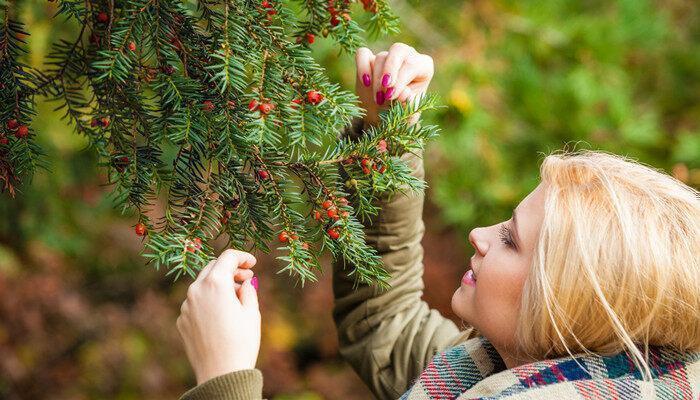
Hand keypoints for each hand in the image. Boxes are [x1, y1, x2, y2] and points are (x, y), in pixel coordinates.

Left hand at [176, 249, 260, 384]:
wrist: (220, 374)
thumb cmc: (241, 342)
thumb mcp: (252, 312)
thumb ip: (248, 289)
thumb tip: (245, 281)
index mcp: (215, 284)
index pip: (228, 257)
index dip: (243, 256)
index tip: (253, 263)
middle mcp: (196, 290)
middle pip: (212, 267)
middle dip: (230, 269)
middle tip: (247, 277)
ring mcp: (186, 306)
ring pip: (202, 285)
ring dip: (219, 285)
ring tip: (236, 297)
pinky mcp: (182, 321)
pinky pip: (196, 302)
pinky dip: (209, 301)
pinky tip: (222, 314)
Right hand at [354, 42, 433, 126]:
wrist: (385, 118)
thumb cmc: (402, 114)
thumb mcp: (409, 113)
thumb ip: (409, 104)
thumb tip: (404, 93)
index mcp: (423, 66)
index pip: (412, 64)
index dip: (400, 80)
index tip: (390, 96)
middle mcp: (408, 56)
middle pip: (398, 50)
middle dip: (389, 69)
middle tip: (384, 87)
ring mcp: (388, 57)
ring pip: (380, 58)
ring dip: (376, 80)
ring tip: (378, 99)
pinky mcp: (369, 59)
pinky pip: (362, 54)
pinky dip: (362, 66)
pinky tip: (365, 82)